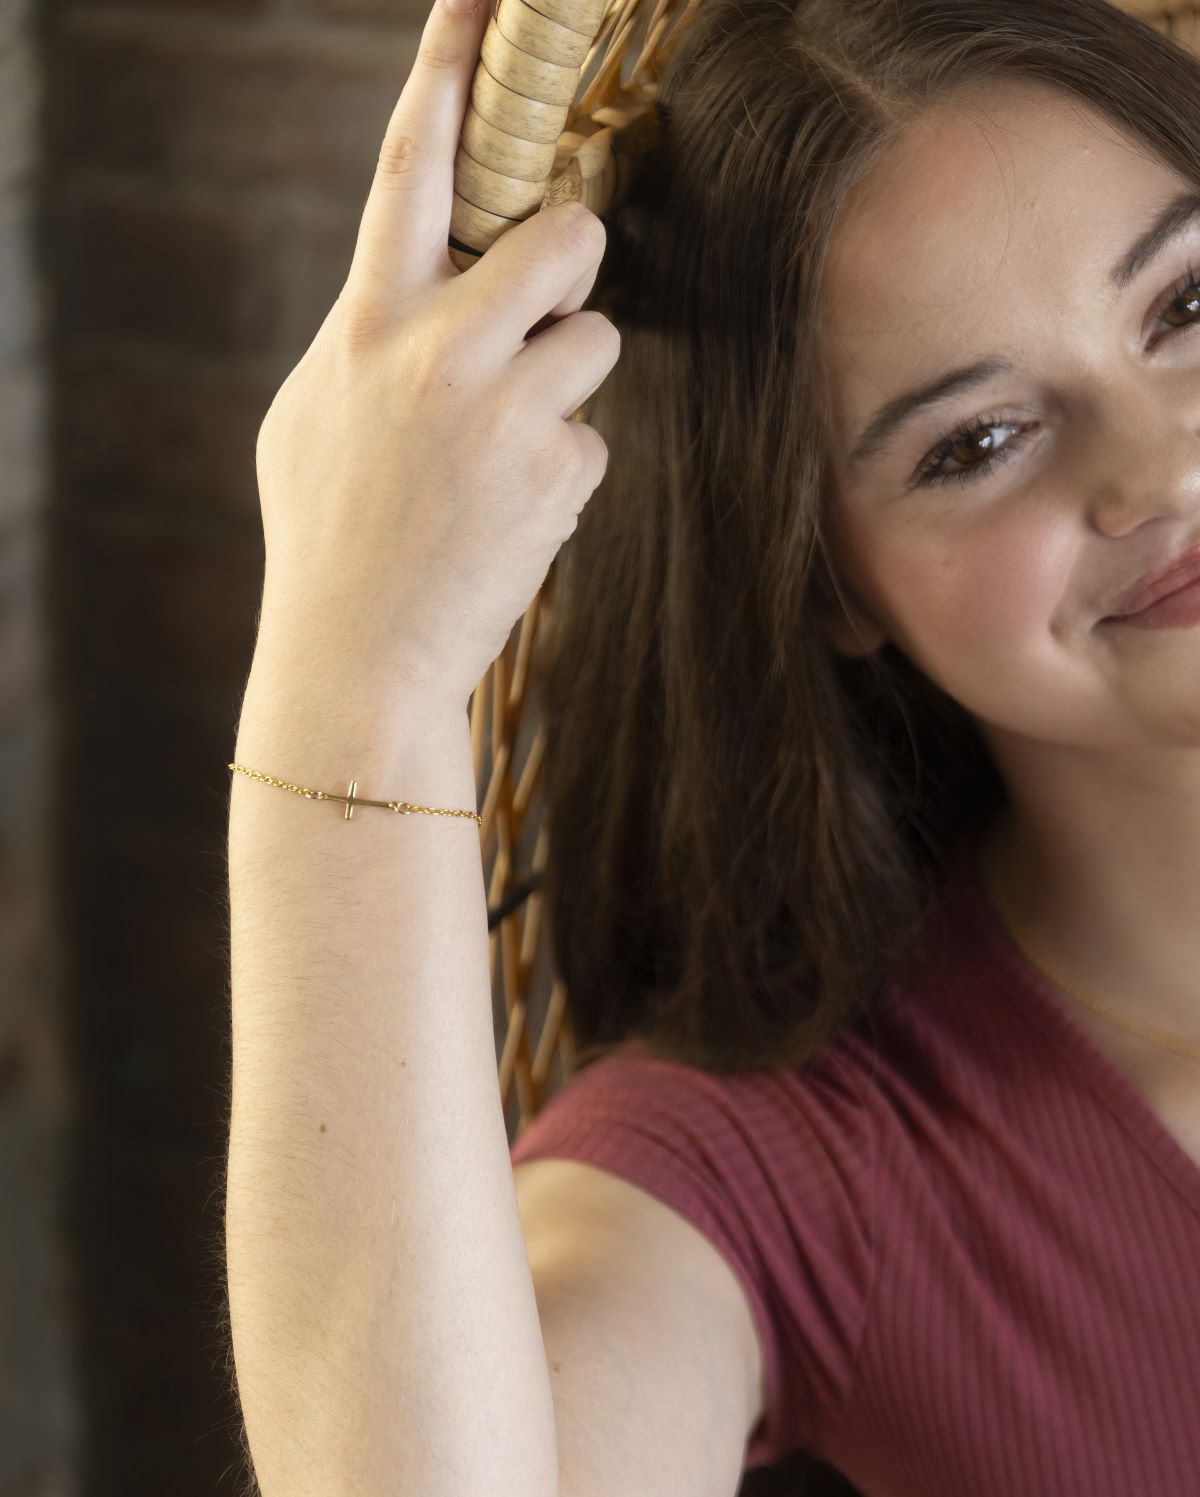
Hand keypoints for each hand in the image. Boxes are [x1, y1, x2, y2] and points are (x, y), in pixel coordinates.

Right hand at [253, 0, 619, 712]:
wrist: (361, 656)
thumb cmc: (329, 531)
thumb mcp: (315, 414)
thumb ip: (370, 335)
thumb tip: (427, 287)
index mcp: (367, 325)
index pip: (409, 172)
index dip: (445, 77)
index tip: (480, 4)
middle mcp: (440, 353)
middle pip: (565, 234)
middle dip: (573, 248)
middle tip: (551, 291)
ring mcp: (508, 415)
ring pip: (596, 335)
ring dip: (565, 375)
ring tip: (503, 442)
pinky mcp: (561, 473)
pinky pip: (591, 433)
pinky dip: (561, 463)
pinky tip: (509, 510)